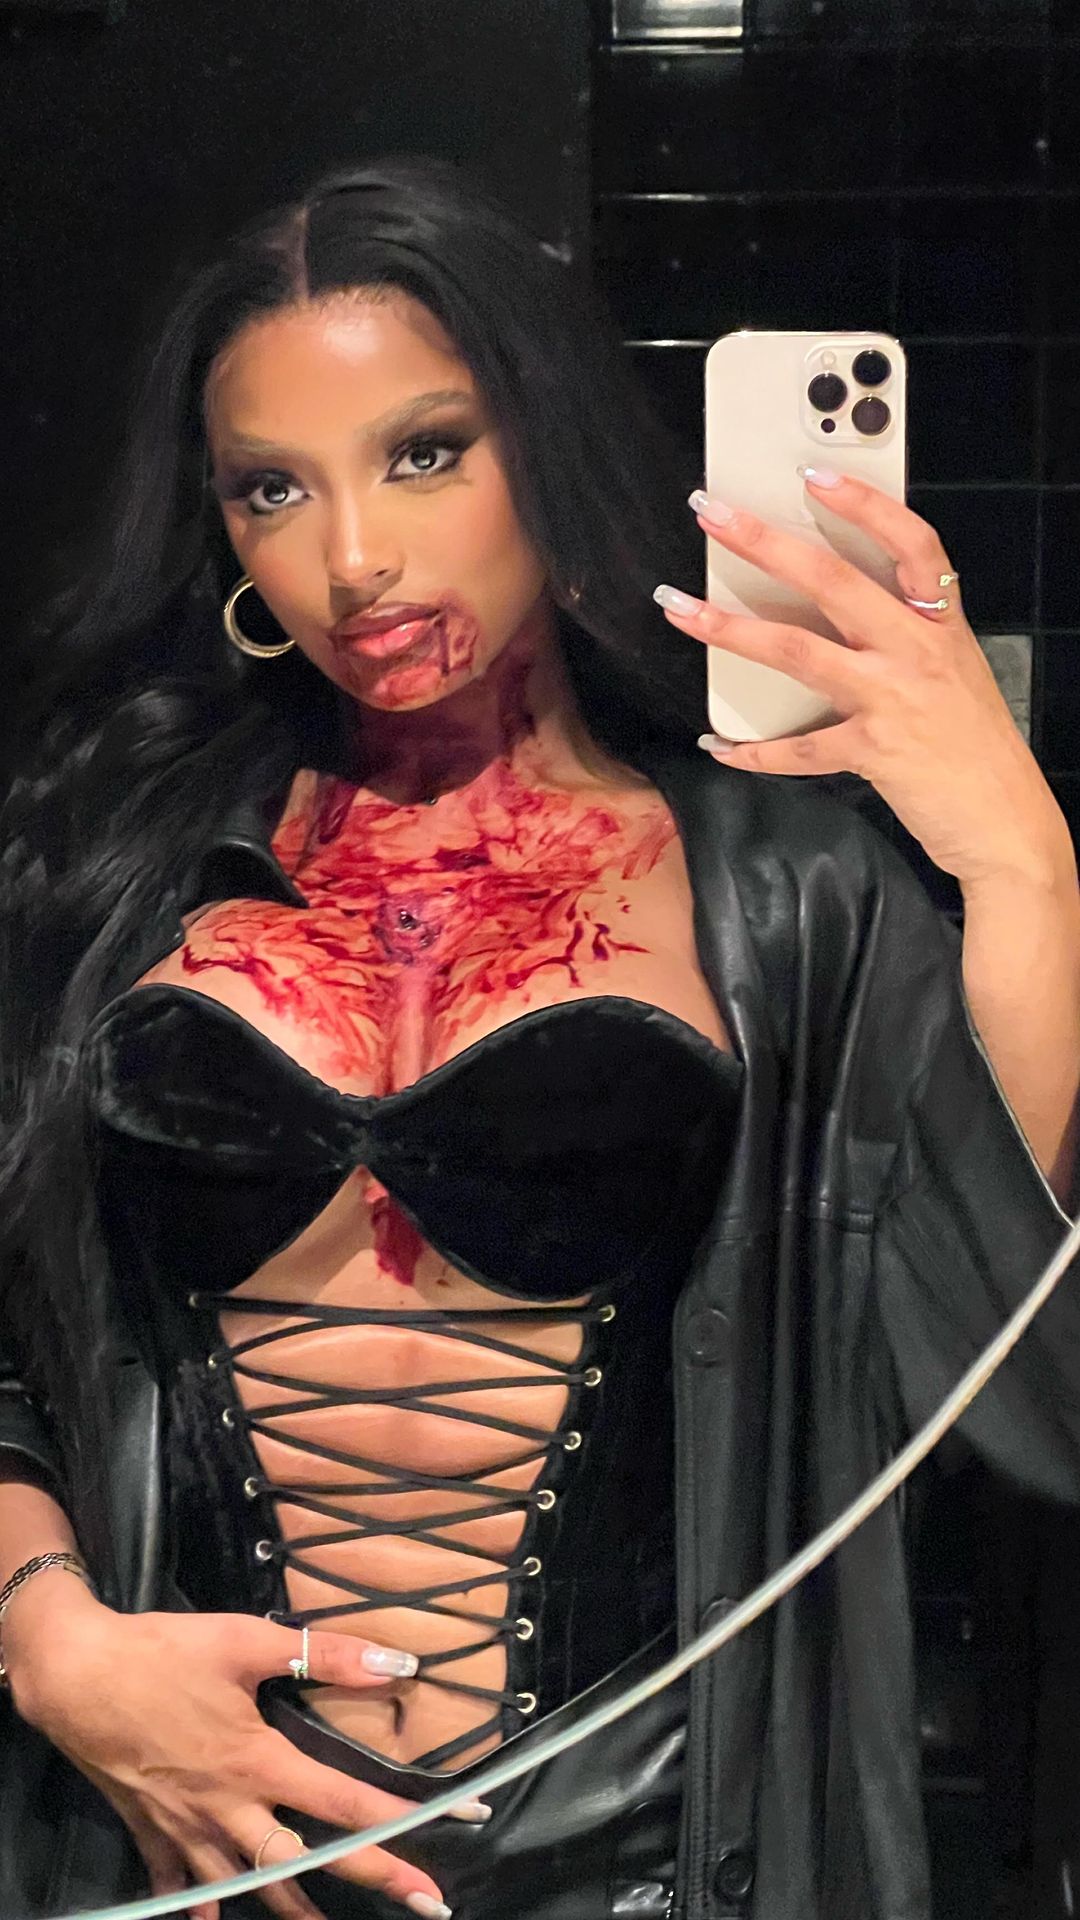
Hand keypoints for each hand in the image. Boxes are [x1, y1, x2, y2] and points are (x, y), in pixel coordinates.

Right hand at [7, 1579, 463, 1919]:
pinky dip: (204, 1912)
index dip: (405, 1818)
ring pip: (250, 1890)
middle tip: (426, 1903)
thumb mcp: (247, 1641)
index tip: (465, 1822)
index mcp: (259, 1762)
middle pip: (307, 1864)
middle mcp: (231, 1809)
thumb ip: (324, 1654)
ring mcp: (190, 1831)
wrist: (76, 1676)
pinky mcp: (155, 1836)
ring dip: (294, 1915)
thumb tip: (397, 1664)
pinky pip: (184, 1890)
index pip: (347, 1802)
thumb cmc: (164, 1654)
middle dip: (371, 1882)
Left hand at [655, 469, 1070, 889]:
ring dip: (730, 628)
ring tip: (681, 609)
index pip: (911, 542)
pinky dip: (753, 750)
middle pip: (832, 581)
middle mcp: (916, 651)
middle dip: (764, 542)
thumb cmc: (974, 746)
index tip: (813, 475)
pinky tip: (719, 744)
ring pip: (798, 650)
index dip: (863, 504)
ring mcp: (893, 698)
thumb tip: (835, 603)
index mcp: (940, 624)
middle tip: (713, 515)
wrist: (1005, 821)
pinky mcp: (872, 750)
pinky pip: (798, 748)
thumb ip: (906, 634)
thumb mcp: (954, 671)